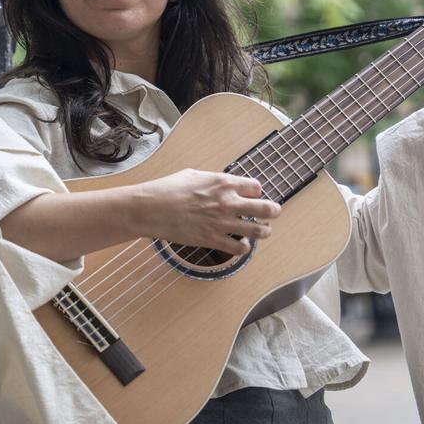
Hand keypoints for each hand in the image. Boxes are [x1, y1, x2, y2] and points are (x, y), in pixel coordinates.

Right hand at [130, 169, 281, 255]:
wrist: (150, 208)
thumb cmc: (168, 189)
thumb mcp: (194, 175)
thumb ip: (213, 180)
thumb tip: (222, 185)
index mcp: (224, 182)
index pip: (256, 188)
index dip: (256, 193)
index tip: (252, 196)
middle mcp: (228, 202)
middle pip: (267, 208)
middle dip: (273, 211)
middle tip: (273, 213)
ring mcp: (222, 222)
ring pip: (259, 231)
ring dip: (264, 231)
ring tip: (262, 231)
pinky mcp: (213, 239)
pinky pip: (240, 248)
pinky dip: (244, 247)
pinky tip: (241, 244)